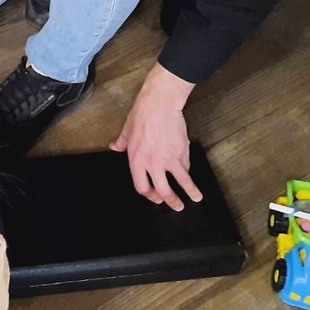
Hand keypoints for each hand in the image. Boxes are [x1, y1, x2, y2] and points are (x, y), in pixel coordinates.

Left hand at [111, 63, 201, 211]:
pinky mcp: (182, 151)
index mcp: (136, 161)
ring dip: (189, 192)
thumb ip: (120, 143)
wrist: (160, 104)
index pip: (142, 187)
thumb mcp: (126, 131)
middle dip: (171, 201)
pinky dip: (188, 172)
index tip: (155, 198)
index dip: (149, 195)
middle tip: (177, 206)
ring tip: (195, 199)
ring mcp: (169, 159)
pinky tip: (191, 176)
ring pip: (181, 181)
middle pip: (163, 190)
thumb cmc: (142, 115)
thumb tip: (113, 147)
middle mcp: (153, 164)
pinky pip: (186, 166)